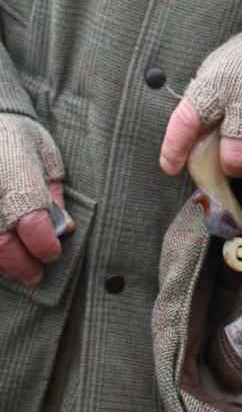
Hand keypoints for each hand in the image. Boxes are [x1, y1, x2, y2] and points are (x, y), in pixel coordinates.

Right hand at [0, 115, 73, 285]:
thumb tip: (64, 228)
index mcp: (16, 171)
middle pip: (2, 242)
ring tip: (18, 266)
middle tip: (36, 274)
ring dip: (3, 263)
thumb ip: (53, 193)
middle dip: (22, 264)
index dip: (44, 244)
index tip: (53, 254)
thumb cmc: (20, 138)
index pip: (31, 219)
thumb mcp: (46, 156)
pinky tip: (3, 255)